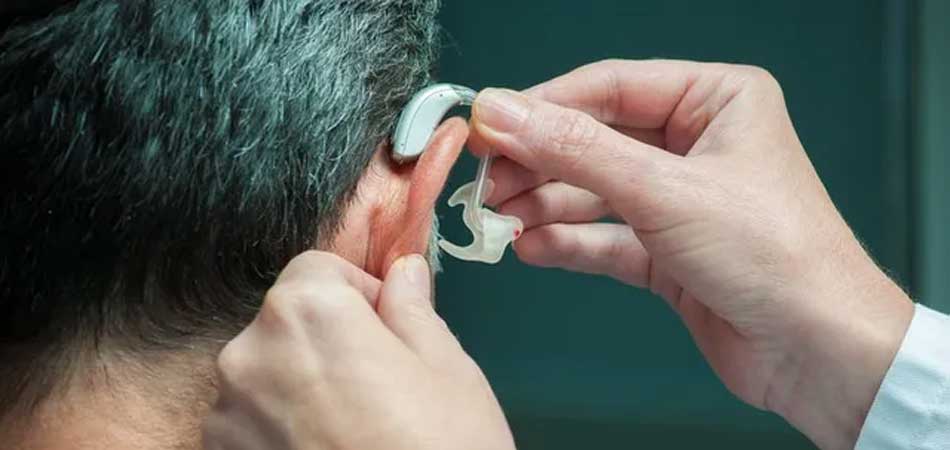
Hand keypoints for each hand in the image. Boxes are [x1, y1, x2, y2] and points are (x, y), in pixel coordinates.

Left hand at [202, 251, 514, 449]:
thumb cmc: (441, 448)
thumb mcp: (447, 370)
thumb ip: (412, 309)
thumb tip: (402, 271)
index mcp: (306, 312)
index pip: (318, 269)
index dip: (360, 296)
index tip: (389, 335)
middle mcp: (248, 353)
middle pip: (288, 321)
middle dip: (328, 340)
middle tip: (377, 386)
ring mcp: (226, 413)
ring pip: (268, 372)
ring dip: (301, 384)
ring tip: (351, 429)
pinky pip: (251, 421)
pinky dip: (279, 428)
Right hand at [470, 59, 912, 449]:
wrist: (818, 351)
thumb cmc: (778, 256)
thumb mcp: (664, 190)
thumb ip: (576, 149)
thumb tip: (505, 112)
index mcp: (716, 101)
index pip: (609, 87)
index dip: (543, 106)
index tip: (488, 125)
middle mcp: (697, 145)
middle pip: (594, 139)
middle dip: (537, 161)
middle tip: (486, 178)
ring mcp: (679, 200)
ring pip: (592, 190)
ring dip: (543, 204)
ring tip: (498, 217)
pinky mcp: (667, 252)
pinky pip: (603, 236)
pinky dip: (566, 241)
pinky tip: (531, 245)